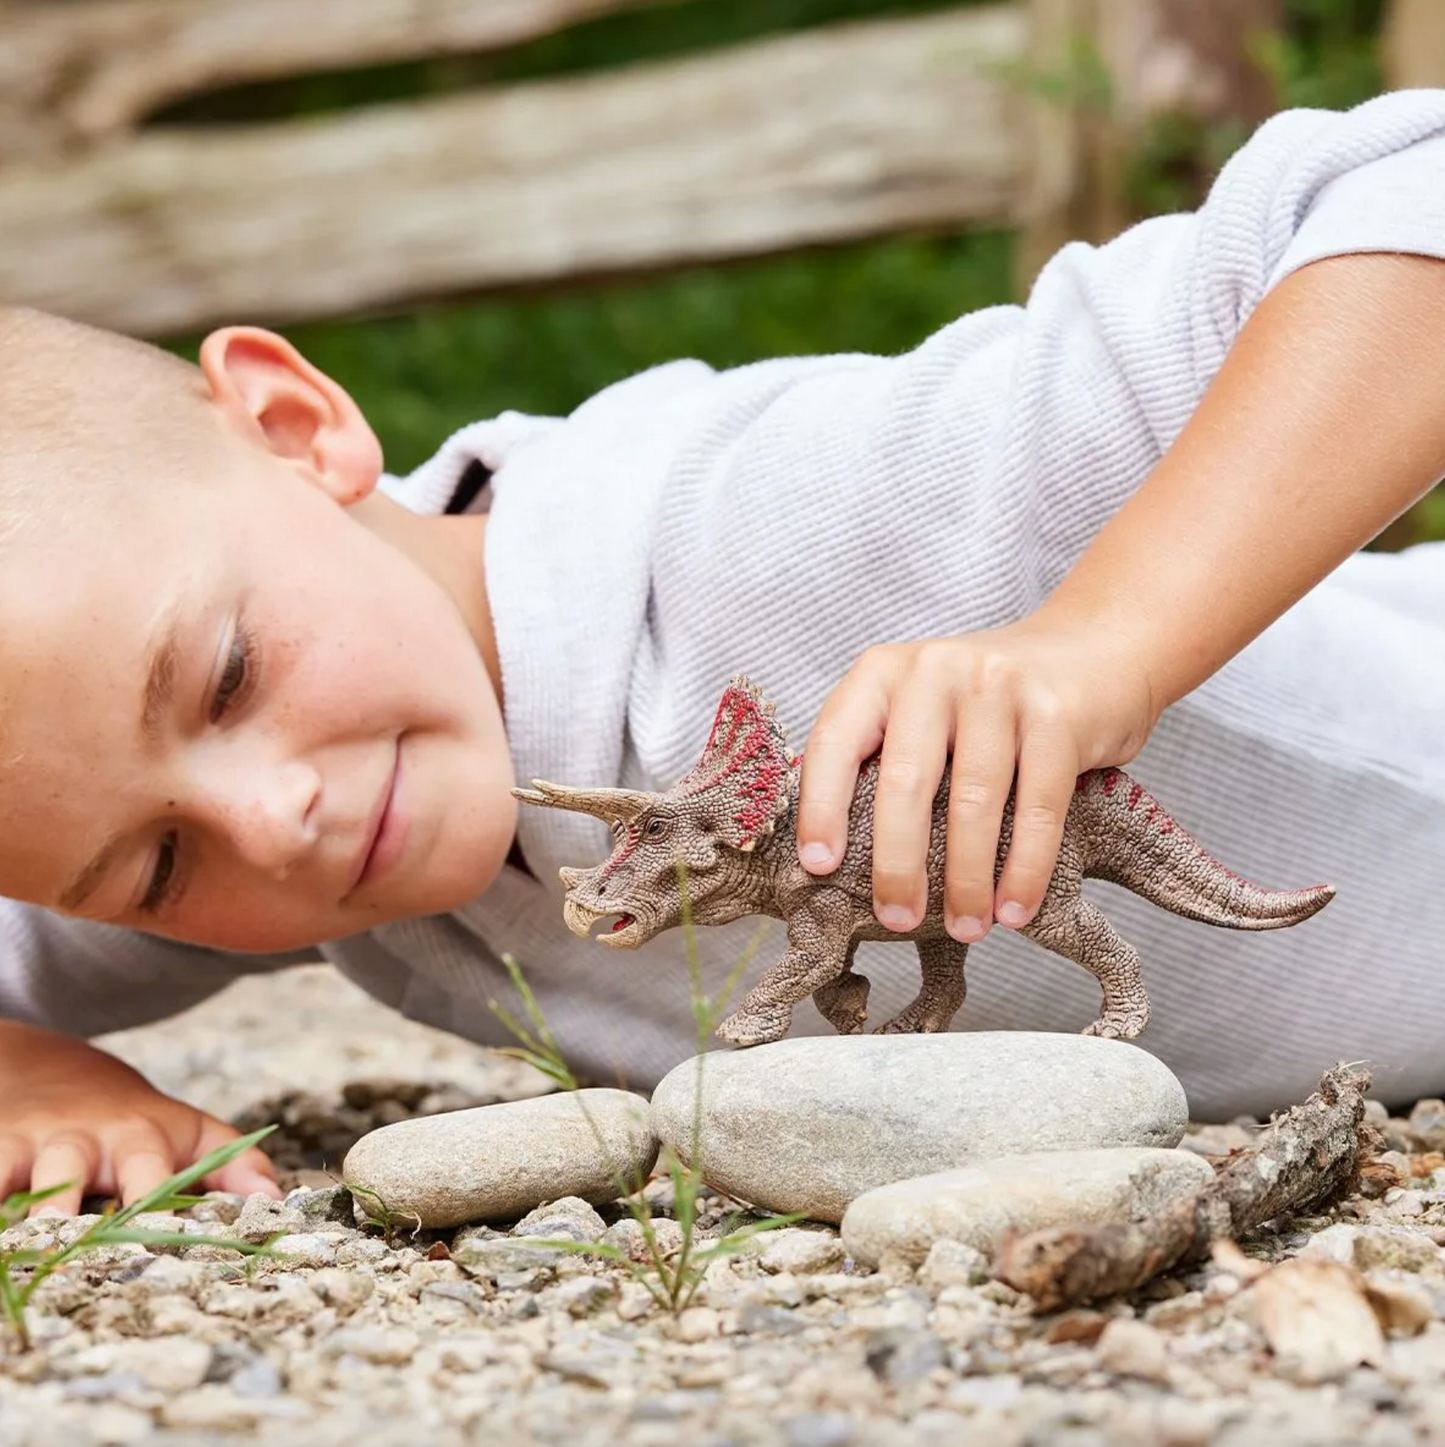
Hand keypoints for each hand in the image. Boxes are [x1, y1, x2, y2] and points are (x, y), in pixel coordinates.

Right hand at [0, 1021, 280, 1216]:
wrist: (59, 1076)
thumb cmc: (139, 1126)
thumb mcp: (191, 1136)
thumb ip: (235, 1165)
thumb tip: (274, 1199)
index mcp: (140, 1140)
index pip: (153, 1174)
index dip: (157, 1203)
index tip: (166, 1235)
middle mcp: (83, 1141)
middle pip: (73, 1172)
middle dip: (65, 1204)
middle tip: (74, 1237)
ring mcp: (32, 1148)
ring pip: (17, 1174)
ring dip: (22, 1205)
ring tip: (27, 1238)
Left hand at [796, 620, 1157, 942]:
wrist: (1091, 651)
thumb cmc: (985, 704)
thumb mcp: (920, 709)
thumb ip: (879, 758)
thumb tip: (831, 857)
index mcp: (883, 672)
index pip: (835, 742)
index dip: (821, 808)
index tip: (820, 867)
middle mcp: (935, 670)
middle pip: (905, 782)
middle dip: (898, 864)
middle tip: (898, 920)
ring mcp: (998, 688)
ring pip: (973, 802)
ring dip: (967, 879)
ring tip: (966, 928)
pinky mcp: (1058, 716)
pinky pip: (1037, 808)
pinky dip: (1025, 868)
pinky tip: (1015, 908)